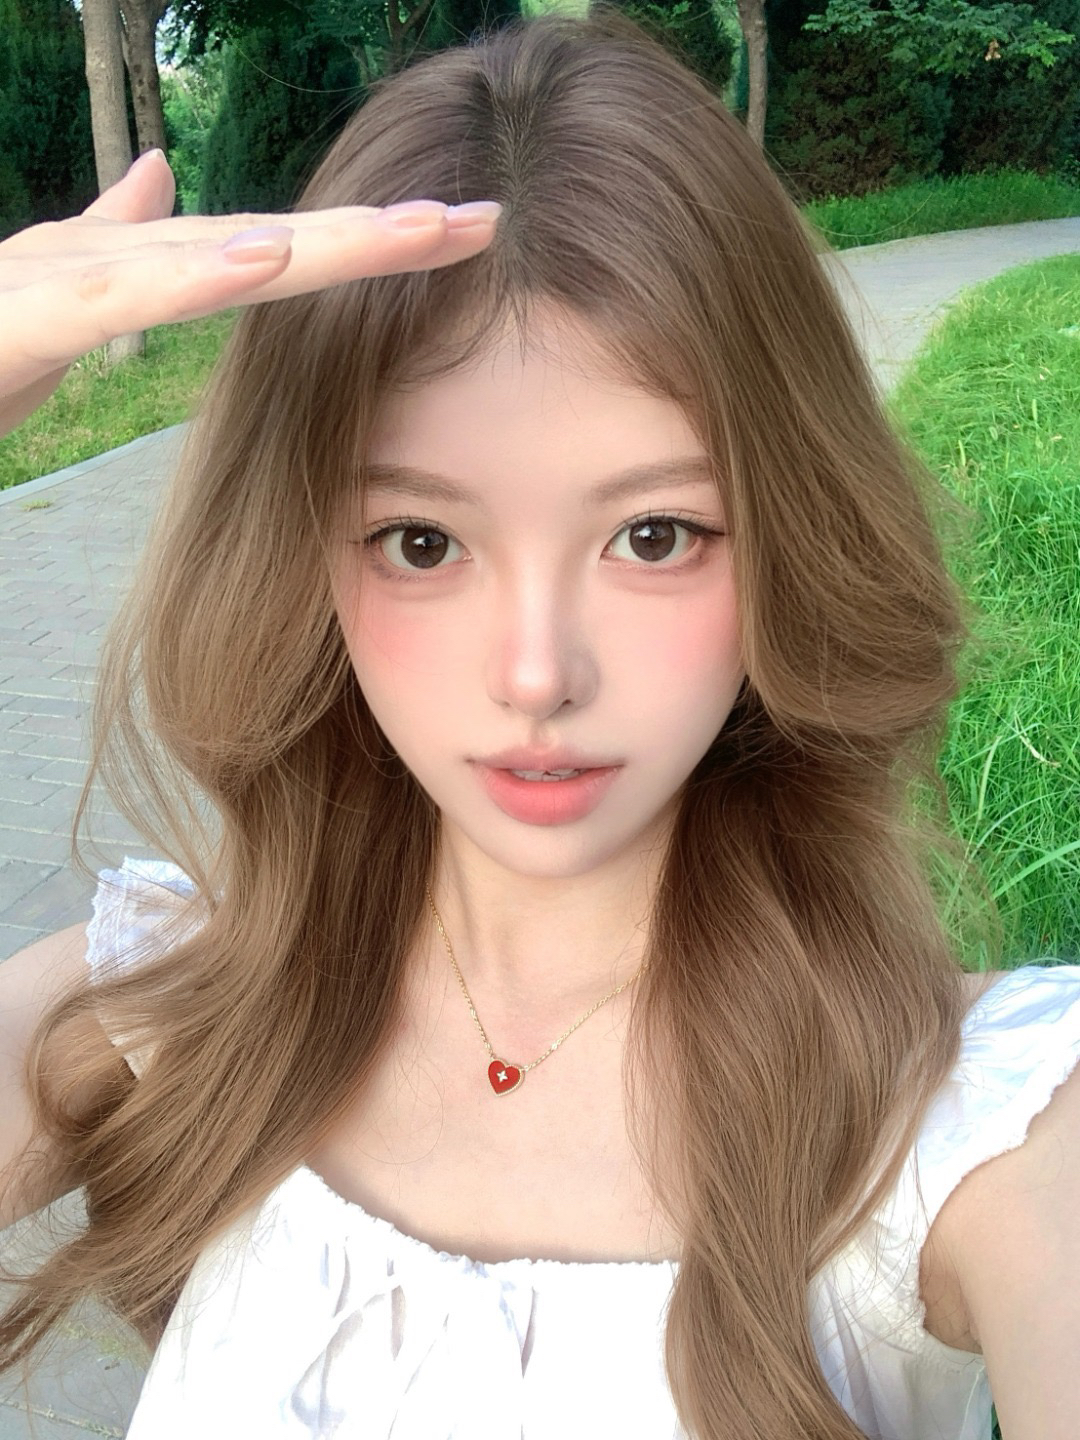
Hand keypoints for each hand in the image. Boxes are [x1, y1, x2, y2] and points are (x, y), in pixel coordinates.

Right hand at [0, 149, 500, 438]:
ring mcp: (74, 280)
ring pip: (214, 257)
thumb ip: (118, 242)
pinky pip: (119, 297)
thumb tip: (165, 184)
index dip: (367, 246)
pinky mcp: (26, 318)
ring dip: (320, 245)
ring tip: (411, 232)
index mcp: (141, 269)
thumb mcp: (62, 289)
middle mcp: (120, 261)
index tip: (458, 240)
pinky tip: (264, 259)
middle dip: (378, 237)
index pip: (275, 255)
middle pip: (270, 244)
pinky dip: (192, 275)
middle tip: (481, 223)